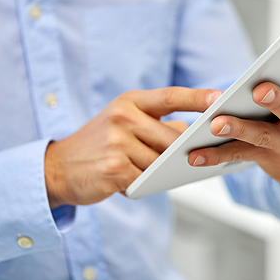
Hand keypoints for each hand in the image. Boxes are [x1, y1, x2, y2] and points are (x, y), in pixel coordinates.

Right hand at [45, 87, 221, 208]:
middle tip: (196, 156)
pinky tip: (130, 181)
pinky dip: (144, 183)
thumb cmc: (101, 144)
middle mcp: (123, 117)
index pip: (171, 96)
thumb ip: (158, 125)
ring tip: (145, 170)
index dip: (198, 97)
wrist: (58, 167)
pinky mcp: (114, 168)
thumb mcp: (125, 122)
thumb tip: (191, 132)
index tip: (221, 98)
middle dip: (183, 151)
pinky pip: (146, 179)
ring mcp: (117, 142)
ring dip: (159, 171)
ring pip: (161, 162)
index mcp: (130, 102)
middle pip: (172, 137)